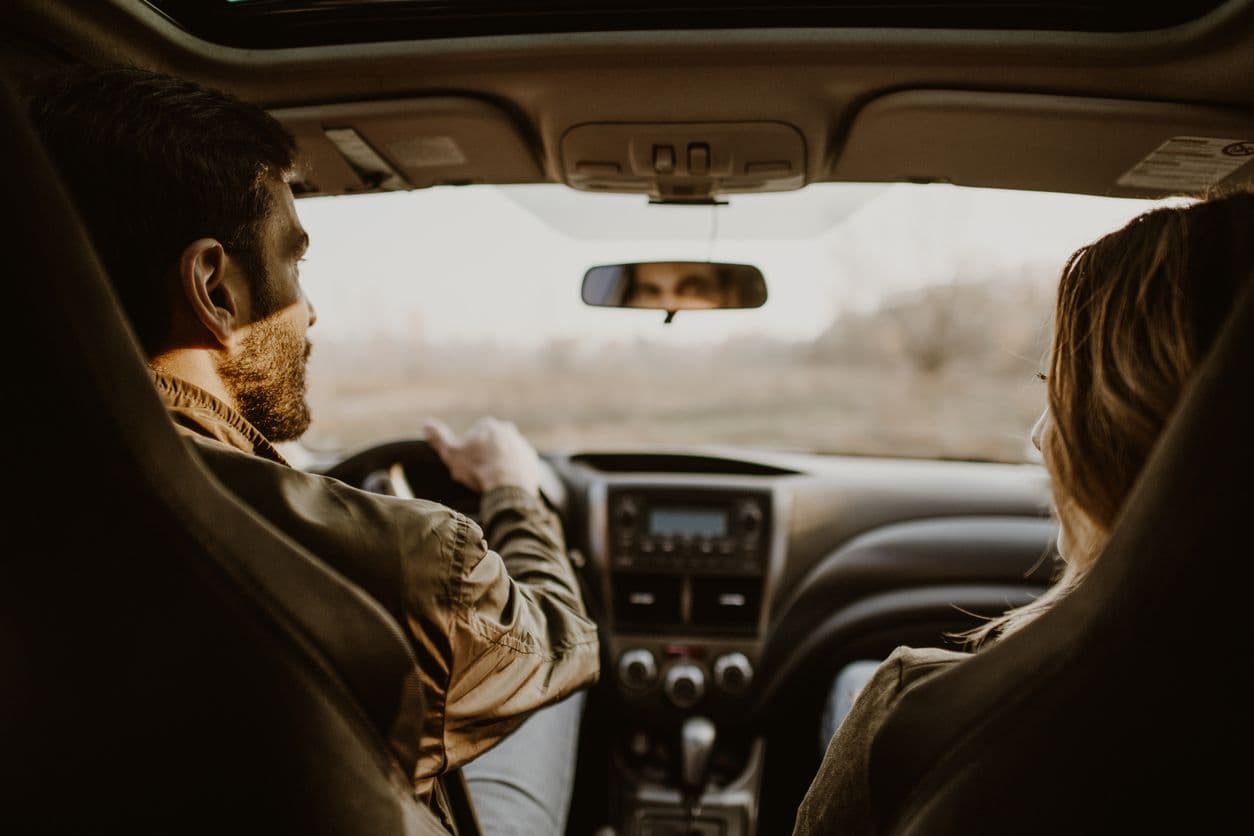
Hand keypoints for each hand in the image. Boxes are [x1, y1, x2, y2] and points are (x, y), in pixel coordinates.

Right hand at [424, 417, 540, 495]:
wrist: (507, 486)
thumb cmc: (477, 468)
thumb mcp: (451, 453)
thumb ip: (439, 438)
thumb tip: (426, 424)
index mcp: (488, 425)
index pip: (474, 436)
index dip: (468, 452)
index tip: (467, 466)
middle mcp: (508, 430)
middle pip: (490, 445)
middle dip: (483, 457)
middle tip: (478, 475)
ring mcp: (522, 445)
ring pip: (504, 456)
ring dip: (498, 465)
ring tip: (490, 483)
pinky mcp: (532, 461)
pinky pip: (518, 467)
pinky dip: (511, 475)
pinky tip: (503, 486)